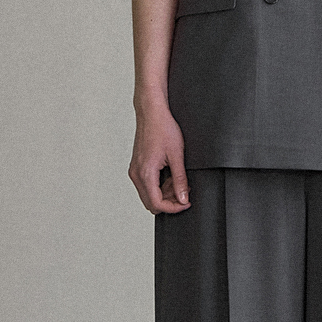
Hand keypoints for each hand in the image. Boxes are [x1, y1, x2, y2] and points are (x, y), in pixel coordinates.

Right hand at [128, 99, 191, 214]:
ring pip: (149, 195)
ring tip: (179, 180)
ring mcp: (135, 170)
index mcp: (145, 173)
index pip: (157, 204)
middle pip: (151, 203)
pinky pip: (147, 185)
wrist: (152, 113)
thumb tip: (183, 198)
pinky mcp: (137, 166)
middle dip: (169, 201)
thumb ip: (180, 180)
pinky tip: (170, 174)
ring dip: (164, 193)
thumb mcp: (177, 155)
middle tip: (184, 191)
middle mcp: (136, 174)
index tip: (186, 203)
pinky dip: (159, 185)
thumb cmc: (163, 128)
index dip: (173, 207)